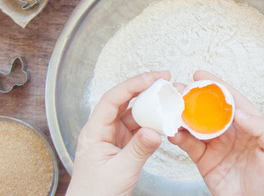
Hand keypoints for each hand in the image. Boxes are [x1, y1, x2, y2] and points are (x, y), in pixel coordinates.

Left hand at [66, 71, 170, 195]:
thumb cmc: (95, 194)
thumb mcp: (120, 172)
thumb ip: (138, 150)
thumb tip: (154, 131)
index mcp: (94, 131)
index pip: (112, 99)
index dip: (133, 85)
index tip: (152, 78)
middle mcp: (103, 130)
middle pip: (124, 102)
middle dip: (144, 89)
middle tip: (164, 80)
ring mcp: (114, 138)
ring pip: (134, 115)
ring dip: (151, 107)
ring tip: (169, 99)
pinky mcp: (123, 146)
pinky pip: (139, 129)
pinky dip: (153, 124)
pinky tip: (164, 121)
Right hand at [170, 70, 263, 195]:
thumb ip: (262, 127)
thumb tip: (239, 112)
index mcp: (250, 125)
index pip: (232, 101)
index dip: (218, 87)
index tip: (202, 75)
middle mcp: (232, 133)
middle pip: (210, 110)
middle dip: (195, 98)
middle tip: (180, 90)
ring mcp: (217, 146)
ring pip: (196, 125)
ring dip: (183, 116)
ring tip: (172, 108)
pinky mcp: (205, 161)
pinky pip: (190, 146)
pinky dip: (180, 138)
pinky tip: (174, 132)